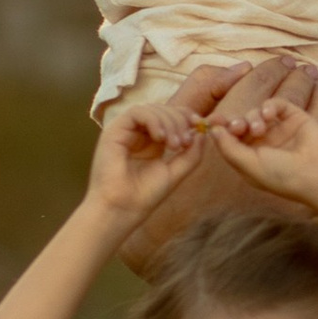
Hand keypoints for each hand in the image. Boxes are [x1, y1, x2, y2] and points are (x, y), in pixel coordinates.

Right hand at [85, 99, 203, 226]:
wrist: (122, 209)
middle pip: (163, 110)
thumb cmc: (145, 195)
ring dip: (169, 122)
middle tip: (185, 142)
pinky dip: (153, 120)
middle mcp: (138, 133)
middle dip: (180, 121)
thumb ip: (191, 154)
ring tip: (174, 145)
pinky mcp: (114, 130)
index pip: (171, 117)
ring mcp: (125, 131)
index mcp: (152, 142)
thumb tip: (203, 132)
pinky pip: (136, 112)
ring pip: (152, 109)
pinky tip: (161, 138)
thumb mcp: (176, 172)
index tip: (200, 126)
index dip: (187, 116)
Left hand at [209, 93, 317, 221]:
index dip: (220, 129)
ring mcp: (279, 130)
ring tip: (261, 127)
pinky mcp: (294, 116)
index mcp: (251, 159)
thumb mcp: (249, 166)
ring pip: (256, 112)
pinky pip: (276, 104)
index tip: (212, 120)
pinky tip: (270, 115)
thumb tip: (212, 129)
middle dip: (236, 122)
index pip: (230, 139)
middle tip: (238, 126)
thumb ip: (228, 148)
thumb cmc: (284, 176)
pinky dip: (270, 106)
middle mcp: (264, 144)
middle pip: (241, 124)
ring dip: (253, 116)